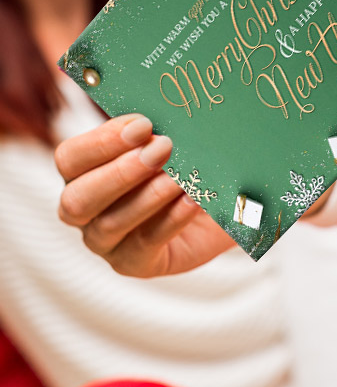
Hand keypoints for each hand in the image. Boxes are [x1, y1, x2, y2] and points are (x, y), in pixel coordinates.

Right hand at [54, 114, 234, 277]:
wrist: (215, 206)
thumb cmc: (182, 166)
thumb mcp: (166, 144)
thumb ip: (153, 133)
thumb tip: (157, 123)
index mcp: (81, 173)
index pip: (71, 158)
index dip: (103, 142)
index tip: (143, 125)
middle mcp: (83, 211)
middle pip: (80, 197)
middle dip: (121, 172)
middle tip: (162, 148)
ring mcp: (105, 242)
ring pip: (111, 223)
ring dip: (148, 197)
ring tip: (180, 178)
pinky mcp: (134, 263)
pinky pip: (146, 244)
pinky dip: (171, 220)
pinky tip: (192, 201)